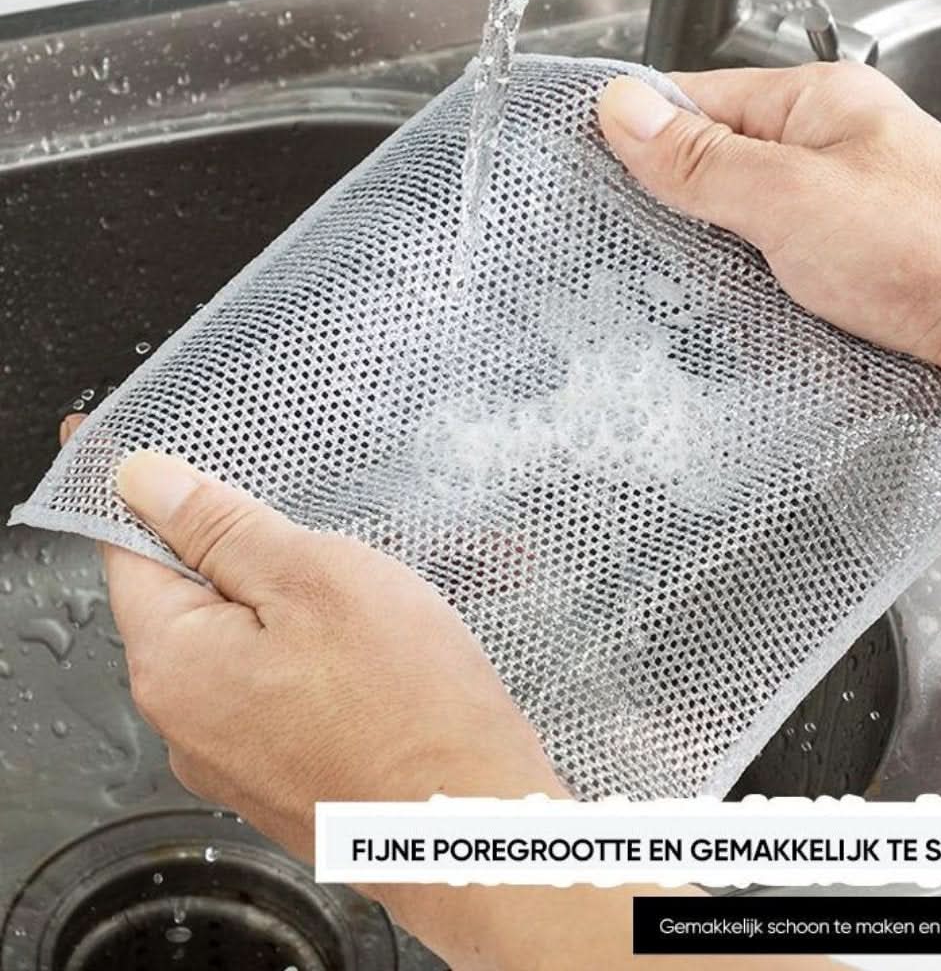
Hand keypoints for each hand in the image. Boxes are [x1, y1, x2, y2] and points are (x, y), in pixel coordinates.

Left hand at [66, 430, 841, 970]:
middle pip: (191, 600)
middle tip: (321, 534)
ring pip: (245, 645)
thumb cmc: (408, 698)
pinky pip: (276, 690)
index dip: (146, 491)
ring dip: (293, 607)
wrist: (474, 826)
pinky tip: (377, 652)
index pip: (128, 550)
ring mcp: (232, 759)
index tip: (155, 451)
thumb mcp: (316, 578)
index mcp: (173, 663)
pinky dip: (312, 656)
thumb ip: (222, 527)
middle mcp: (184, 722)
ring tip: (372, 598)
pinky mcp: (281, 776)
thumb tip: (140, 481)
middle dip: (248, 553)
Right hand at [598, 63, 940, 437]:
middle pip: (709, 175)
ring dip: (704, 268)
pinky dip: (740, 304)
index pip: (691, 104)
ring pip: (734, 238)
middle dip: (665, 215)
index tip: (584, 174)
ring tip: (663, 298)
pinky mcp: (840, 282)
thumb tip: (624, 114)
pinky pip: (766, 283)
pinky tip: (716, 328)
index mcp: (810, 109)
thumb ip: (703, 160)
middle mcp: (819, 162)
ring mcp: (830, 224)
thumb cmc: (936, 248)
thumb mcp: (792, 195)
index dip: (634, 137)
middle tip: (619, 253)